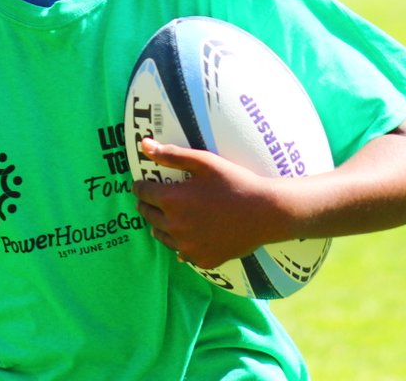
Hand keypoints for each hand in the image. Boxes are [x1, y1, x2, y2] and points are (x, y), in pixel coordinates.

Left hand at [131, 138, 293, 268]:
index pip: (142, 193)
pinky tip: (189, 236)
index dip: (140, 186)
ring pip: (161, 236)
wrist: (265, 213)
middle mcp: (175, 227)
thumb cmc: (235, 182)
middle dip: (147, 204)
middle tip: (152, 199)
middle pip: (148, 215)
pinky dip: (181, 244)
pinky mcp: (202, 260)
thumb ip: (171, 155)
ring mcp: (188, 247)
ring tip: (167, 217)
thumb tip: (144, 145)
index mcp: (171, 201)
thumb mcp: (204, 162)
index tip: (142, 183)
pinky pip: (182, 253)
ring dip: (160, 225)